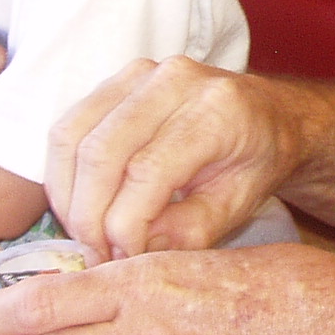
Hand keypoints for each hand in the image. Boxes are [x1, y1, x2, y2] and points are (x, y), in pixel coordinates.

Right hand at [47, 57, 300, 257]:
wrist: (269, 116)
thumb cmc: (257, 163)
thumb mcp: (238, 206)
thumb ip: (187, 231)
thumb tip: (130, 248)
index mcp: (217, 111)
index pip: (146, 172)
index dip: (123, 226)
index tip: (123, 260)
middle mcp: (174, 80)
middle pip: (101, 152)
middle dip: (88, 216)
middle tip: (96, 255)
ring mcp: (141, 73)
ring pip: (72, 136)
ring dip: (68, 196)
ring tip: (86, 235)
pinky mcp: (117, 80)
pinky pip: (70, 126)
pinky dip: (65, 173)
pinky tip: (81, 206)